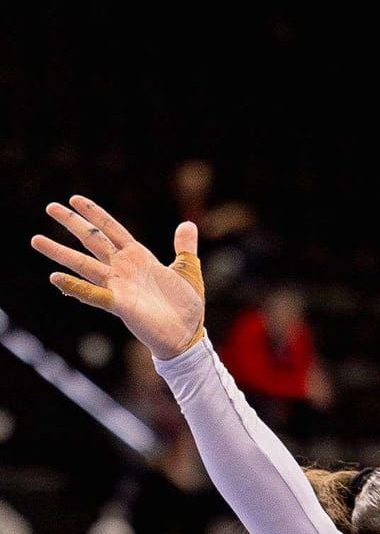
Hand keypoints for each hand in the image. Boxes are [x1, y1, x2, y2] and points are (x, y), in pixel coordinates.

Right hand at [31, 196, 205, 360]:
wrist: (188, 335)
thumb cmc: (186, 305)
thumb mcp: (187, 269)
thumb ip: (184, 247)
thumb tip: (188, 224)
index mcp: (139, 258)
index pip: (112, 230)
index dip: (95, 214)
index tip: (74, 199)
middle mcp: (124, 269)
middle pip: (93, 241)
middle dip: (72, 224)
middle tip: (49, 207)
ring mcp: (119, 286)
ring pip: (84, 265)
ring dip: (60, 253)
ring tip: (36, 240)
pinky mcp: (120, 305)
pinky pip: (93, 294)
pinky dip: (75, 286)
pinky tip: (56, 277)